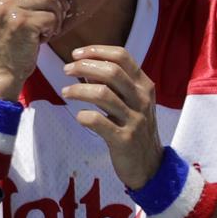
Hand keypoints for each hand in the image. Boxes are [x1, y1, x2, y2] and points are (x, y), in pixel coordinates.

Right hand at [0, 0, 69, 99]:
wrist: (3, 69)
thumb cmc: (11, 36)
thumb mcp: (6, 5)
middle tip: (45, 14)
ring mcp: (4, 7)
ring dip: (55, 13)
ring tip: (42, 26)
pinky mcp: (20, 22)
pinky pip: (52, 14)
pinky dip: (53, 27)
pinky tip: (41, 36)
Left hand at [61, 46, 162, 188]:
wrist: (150, 166)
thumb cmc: (136, 130)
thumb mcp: (132, 103)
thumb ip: (114, 85)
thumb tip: (87, 68)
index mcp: (144, 86)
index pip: (122, 57)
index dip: (97, 51)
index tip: (77, 54)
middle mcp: (142, 99)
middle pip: (111, 71)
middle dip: (84, 66)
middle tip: (67, 69)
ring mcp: (134, 119)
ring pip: (102, 94)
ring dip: (79, 90)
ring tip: (66, 92)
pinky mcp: (124, 139)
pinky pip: (98, 121)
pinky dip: (83, 115)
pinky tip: (79, 116)